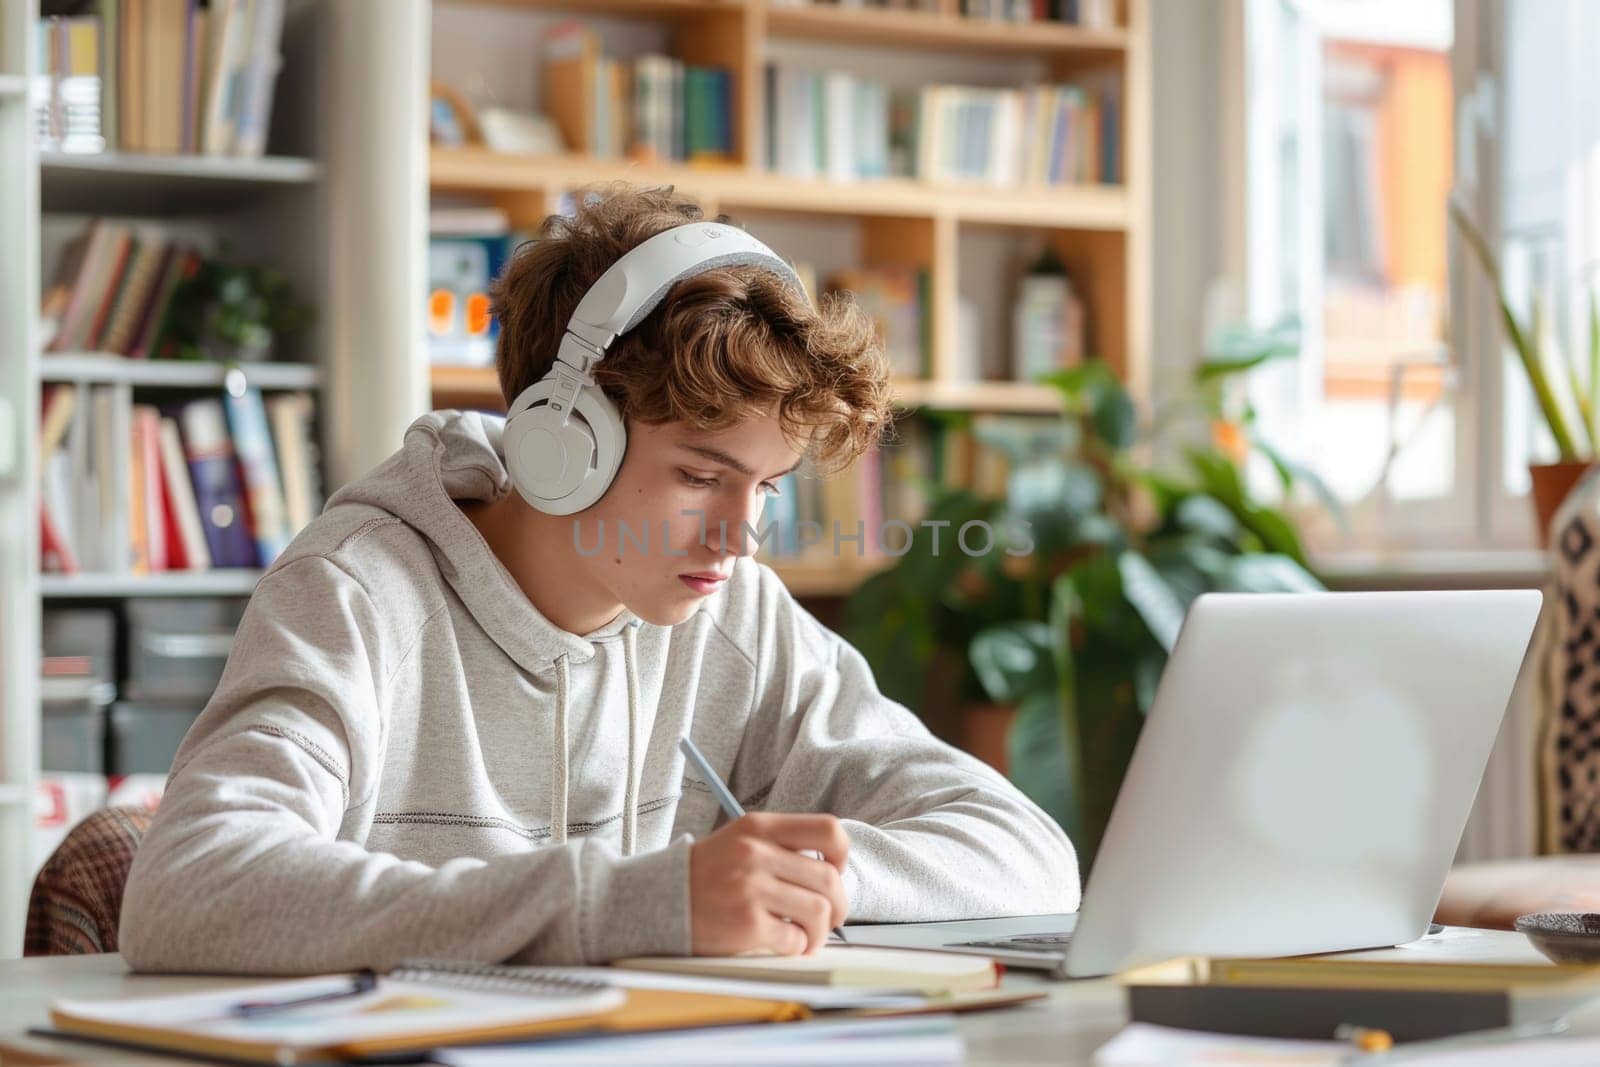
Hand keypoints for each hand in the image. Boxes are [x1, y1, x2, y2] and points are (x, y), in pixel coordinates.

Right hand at [689, 813, 849, 956]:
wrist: (657, 900)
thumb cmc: (704, 876)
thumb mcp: (740, 842)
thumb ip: (780, 848)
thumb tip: (832, 873)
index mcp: (758, 827)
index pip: (828, 830)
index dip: (841, 856)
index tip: (834, 872)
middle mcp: (755, 852)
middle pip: (829, 879)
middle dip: (838, 906)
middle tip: (829, 918)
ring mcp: (750, 887)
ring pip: (818, 911)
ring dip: (819, 932)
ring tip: (806, 937)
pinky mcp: (745, 922)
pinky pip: (794, 939)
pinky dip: (797, 947)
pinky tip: (784, 944)